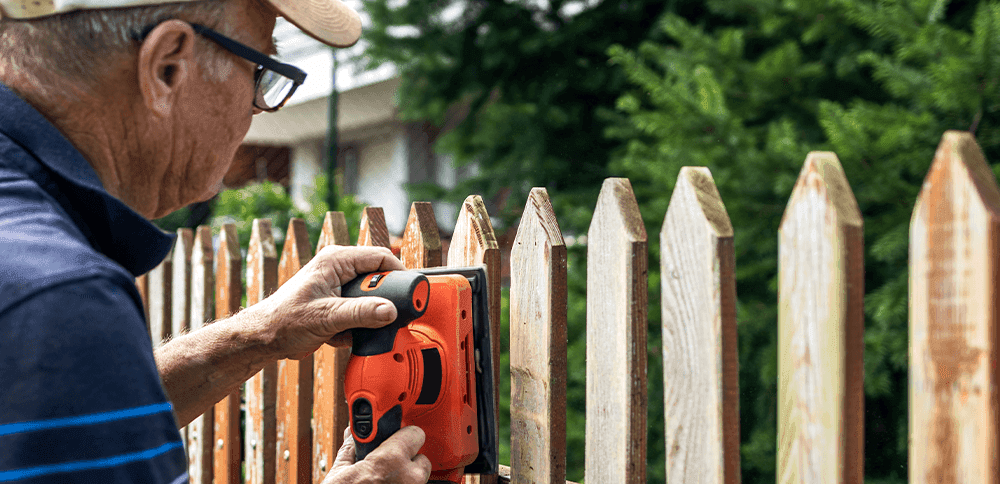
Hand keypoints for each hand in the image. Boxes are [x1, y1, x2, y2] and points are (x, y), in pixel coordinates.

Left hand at [251, 245, 404, 359]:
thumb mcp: (327, 317)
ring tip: (352, 329)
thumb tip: (390, 311)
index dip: (399, 273)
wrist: (264, 338)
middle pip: (378, 278)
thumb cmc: (284, 320)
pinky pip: (359, 312)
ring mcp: (338, 286)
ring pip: (370, 298)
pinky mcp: (337, 303)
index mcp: (336, 260)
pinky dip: (355, 327)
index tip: (411, 293)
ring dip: (366, 318)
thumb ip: (361, 313)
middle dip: (381, 302)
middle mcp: (339, 269)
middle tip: (382, 318)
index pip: (380, 257)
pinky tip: (340, 335)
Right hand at [322, 426, 431, 483]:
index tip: (395, 439)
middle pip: (422, 460)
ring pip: (419, 482)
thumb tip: (352, 436)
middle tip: (385, 470)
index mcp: (391, 461)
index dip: (403, 436)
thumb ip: (351, 451)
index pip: (415, 433)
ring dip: (406, 481)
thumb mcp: (339, 474)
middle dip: (406, 463)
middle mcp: (409, 479)